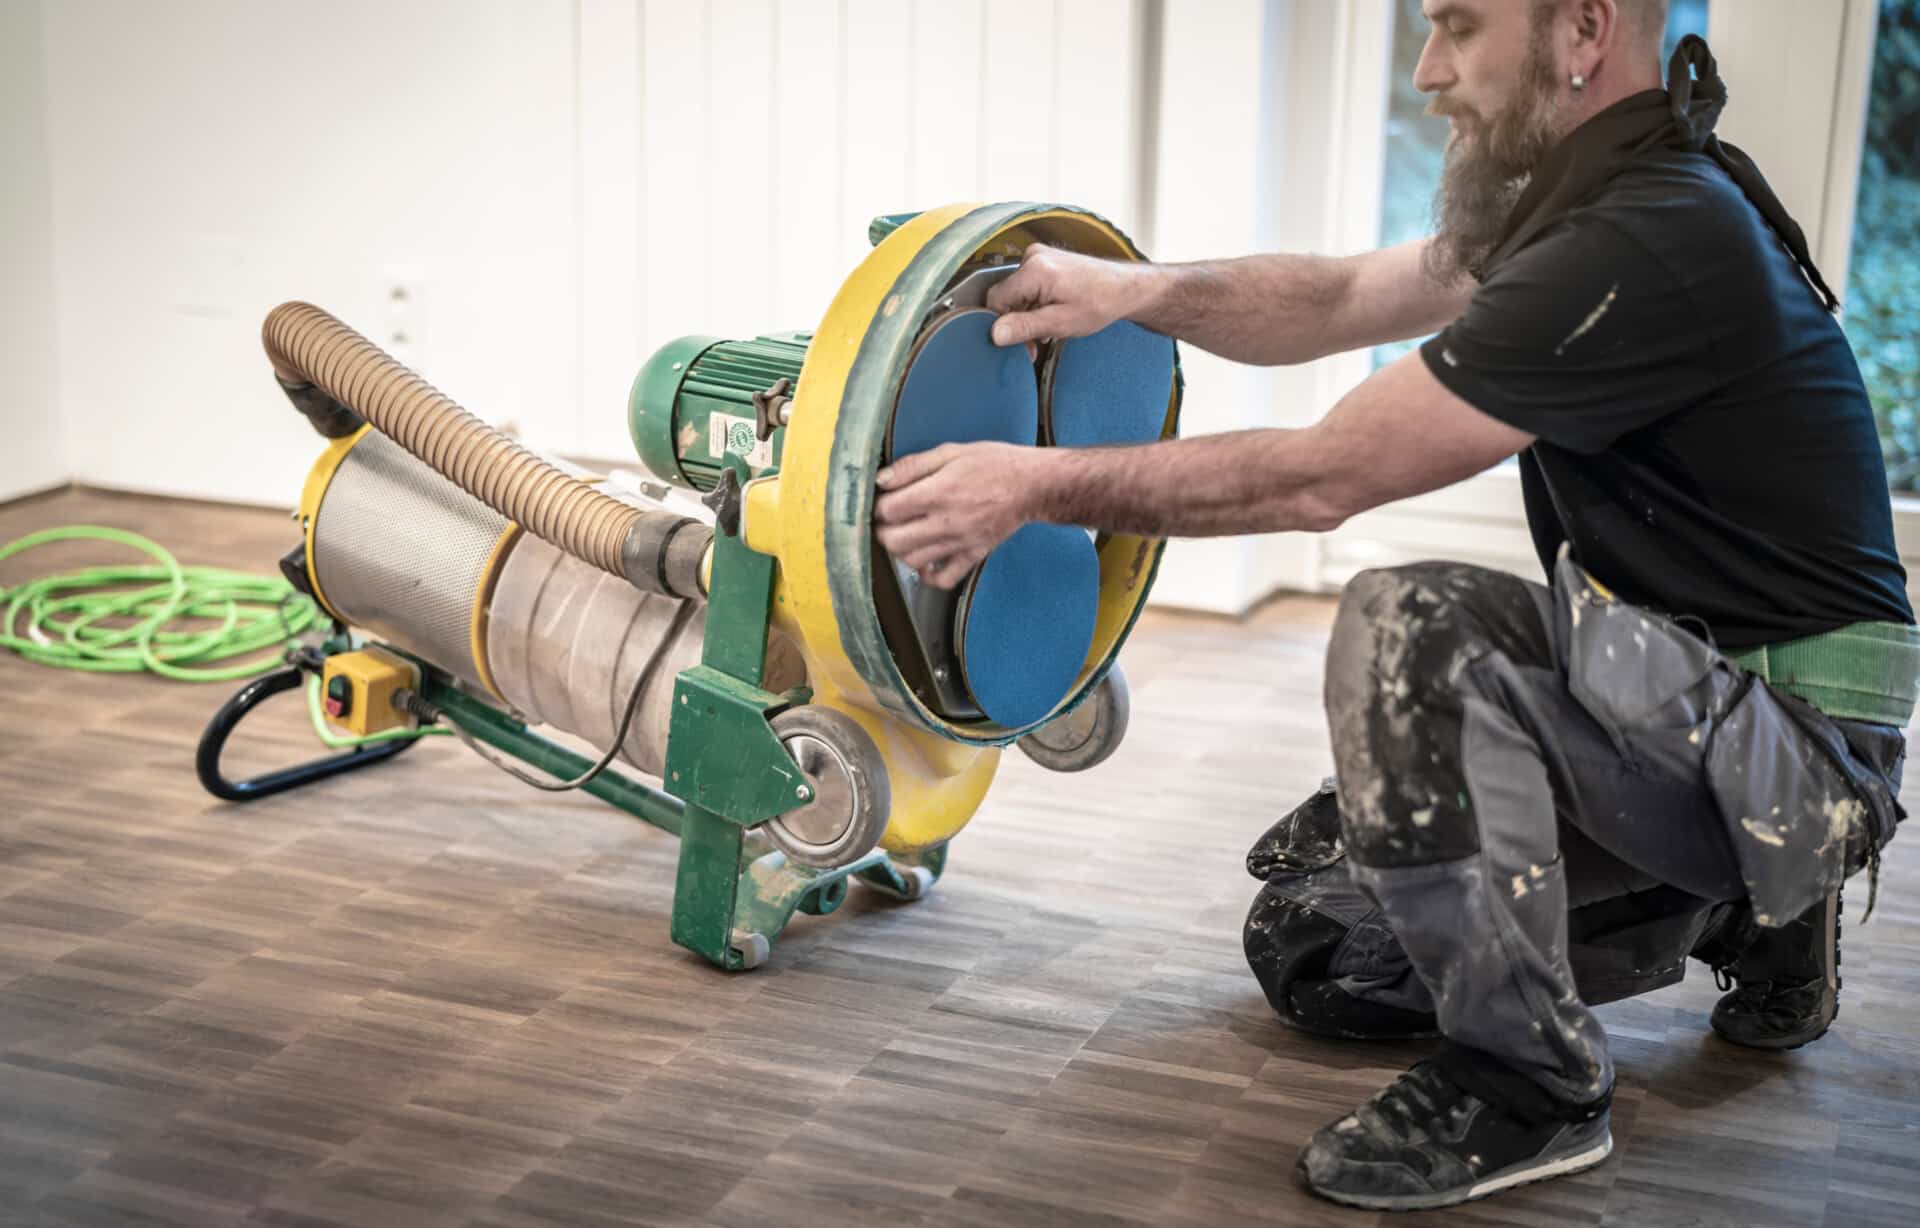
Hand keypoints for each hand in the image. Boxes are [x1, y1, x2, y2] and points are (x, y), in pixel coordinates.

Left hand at [874, 443, 1044, 588]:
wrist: (1032, 485)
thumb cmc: (994, 464)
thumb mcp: (951, 451)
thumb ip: (912, 465)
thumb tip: (881, 479)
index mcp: (938, 492)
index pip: (888, 510)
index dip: (879, 505)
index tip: (884, 500)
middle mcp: (946, 522)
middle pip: (893, 541)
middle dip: (883, 530)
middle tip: (890, 520)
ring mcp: (960, 543)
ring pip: (912, 561)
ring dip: (901, 550)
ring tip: (907, 535)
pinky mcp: (973, 555)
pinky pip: (943, 579)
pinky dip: (928, 575)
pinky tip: (926, 559)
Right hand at [985, 243, 1157, 347]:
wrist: (1125, 288)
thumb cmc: (1101, 302)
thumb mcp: (1060, 323)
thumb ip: (1024, 327)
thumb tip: (995, 333)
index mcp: (1035, 269)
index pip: (995, 298)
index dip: (1001, 324)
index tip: (1016, 343)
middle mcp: (1033, 256)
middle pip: (1006, 296)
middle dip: (1016, 323)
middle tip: (1033, 345)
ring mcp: (1039, 255)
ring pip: (1016, 293)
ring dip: (1026, 315)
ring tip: (1046, 331)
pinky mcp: (1045, 260)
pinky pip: (1026, 285)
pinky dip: (1033, 304)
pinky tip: (1048, 316)